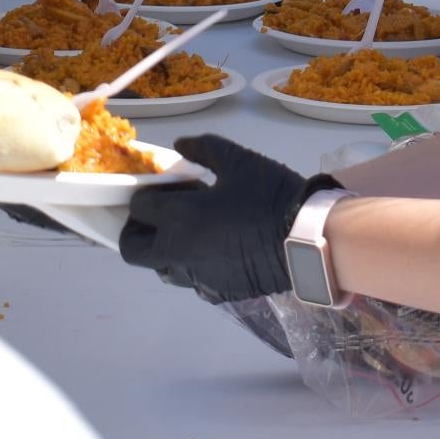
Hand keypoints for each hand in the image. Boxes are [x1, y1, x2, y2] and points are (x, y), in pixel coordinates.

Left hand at [121, 137, 335, 303]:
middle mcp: (178, 252)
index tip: (162, 187)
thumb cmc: (270, 195)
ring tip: (189, 230)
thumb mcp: (238, 159)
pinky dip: (192, 263)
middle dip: (136, 231)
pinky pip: (191, 279)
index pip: (138, 208)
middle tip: (158, 215)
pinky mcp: (216, 292)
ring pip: (161, 267)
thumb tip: (179, 146)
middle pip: (132, 250)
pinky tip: (215, 247)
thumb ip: (203, 148)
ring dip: (164, 249)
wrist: (307, 239)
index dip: (145, 194)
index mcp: (179, 217)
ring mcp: (196, 276)